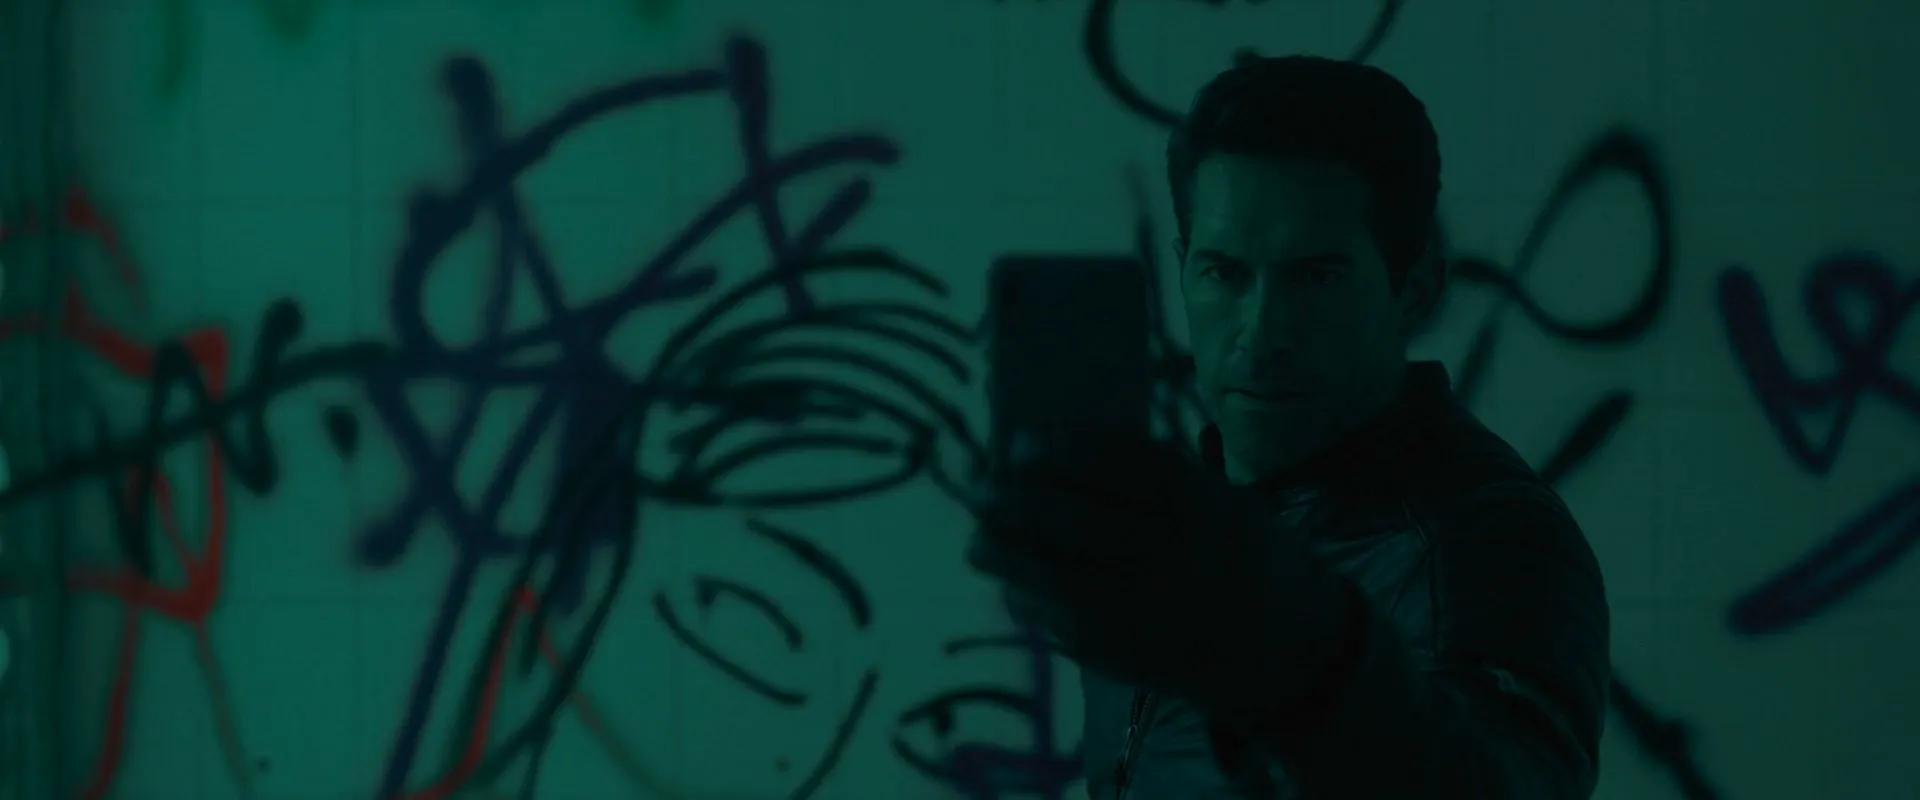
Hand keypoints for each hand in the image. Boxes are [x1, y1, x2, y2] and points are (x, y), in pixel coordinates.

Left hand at [966, 431, 1339, 710]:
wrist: (1282, 650)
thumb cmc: (1237, 554)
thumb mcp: (1218, 498)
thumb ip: (1149, 476)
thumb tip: (1052, 445)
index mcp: (1198, 505)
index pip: (1112, 463)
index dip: (1055, 450)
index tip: (1020, 443)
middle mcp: (1171, 556)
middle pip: (1073, 520)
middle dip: (1016, 501)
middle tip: (983, 488)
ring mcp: (1143, 611)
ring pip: (1052, 576)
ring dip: (1004, 553)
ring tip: (980, 539)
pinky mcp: (1120, 655)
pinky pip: (1055, 621)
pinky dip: (1023, 597)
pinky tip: (1011, 581)